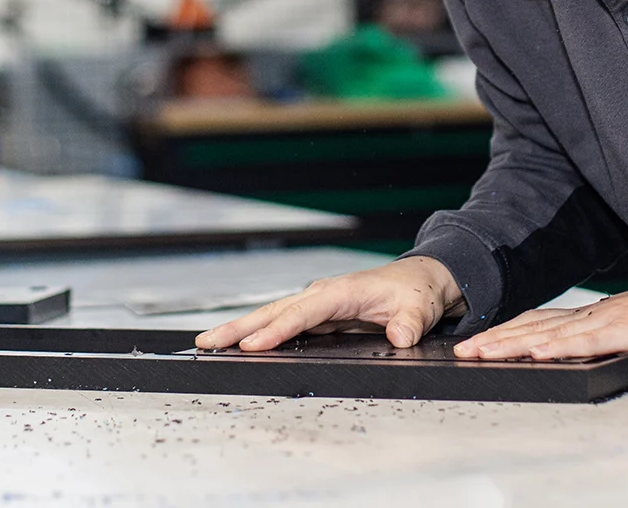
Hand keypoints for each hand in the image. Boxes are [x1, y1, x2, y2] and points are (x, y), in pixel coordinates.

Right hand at [194, 256, 462, 351]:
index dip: (278, 330)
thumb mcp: (418, 309)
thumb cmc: (415, 293)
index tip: (253, 346)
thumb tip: (400, 338)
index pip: (304, 313)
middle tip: (207, 343)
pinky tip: (237, 345)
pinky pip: (282, 323)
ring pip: (272, 316)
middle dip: (240, 327)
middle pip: (274, 311)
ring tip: (207, 344)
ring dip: (240, 329)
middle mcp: (323, 295)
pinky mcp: (317, 315)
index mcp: (342, 292)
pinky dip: (257, 333)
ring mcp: (317, 304)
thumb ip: (409, 324)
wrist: (419, 281)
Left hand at [453, 267, 627, 359]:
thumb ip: (604, 337)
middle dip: (496, 339)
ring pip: (550, 333)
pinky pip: (586, 341)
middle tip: (463, 350)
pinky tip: (537, 354)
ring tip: (483, 352)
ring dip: (512, 344)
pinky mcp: (625, 330)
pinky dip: (558, 347)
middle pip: (534, 327)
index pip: (538, 323)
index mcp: (592, 316)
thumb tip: (580, 348)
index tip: (477, 342)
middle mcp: (592, 315)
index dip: (506, 332)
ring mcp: (607, 321)